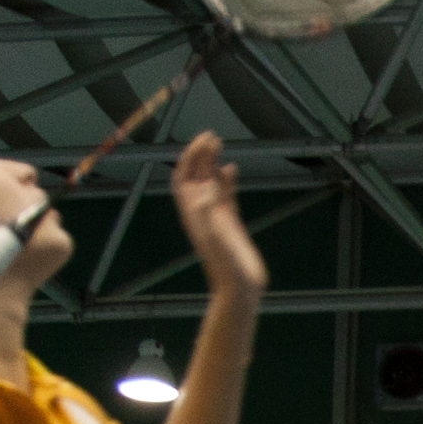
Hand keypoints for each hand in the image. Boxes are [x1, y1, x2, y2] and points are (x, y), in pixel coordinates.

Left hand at [170, 130, 266, 289]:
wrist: (239, 288)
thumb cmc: (225, 267)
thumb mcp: (215, 236)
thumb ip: (209, 212)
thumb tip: (208, 186)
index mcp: (192, 214)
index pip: (183, 179)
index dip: (188, 158)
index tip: (200, 142)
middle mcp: (201, 212)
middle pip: (196, 176)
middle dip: (200, 155)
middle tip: (211, 135)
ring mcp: (216, 217)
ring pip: (211, 183)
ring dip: (212, 163)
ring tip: (218, 143)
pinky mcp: (231, 223)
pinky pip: (226, 195)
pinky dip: (227, 180)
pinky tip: (231, 168)